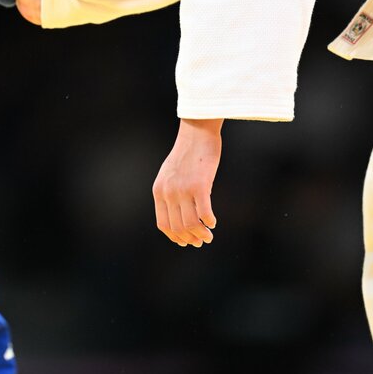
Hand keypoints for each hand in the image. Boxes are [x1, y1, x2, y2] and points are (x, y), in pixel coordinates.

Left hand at [152, 118, 222, 247]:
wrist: (196, 132)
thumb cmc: (187, 153)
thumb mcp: (170, 174)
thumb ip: (171, 192)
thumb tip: (182, 216)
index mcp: (159, 191)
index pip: (164, 224)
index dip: (176, 237)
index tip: (186, 241)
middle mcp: (168, 192)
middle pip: (178, 227)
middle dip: (190, 239)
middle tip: (201, 241)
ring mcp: (183, 189)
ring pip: (191, 224)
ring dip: (201, 234)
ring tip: (208, 235)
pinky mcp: (199, 186)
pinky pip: (204, 213)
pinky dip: (209, 222)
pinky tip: (213, 222)